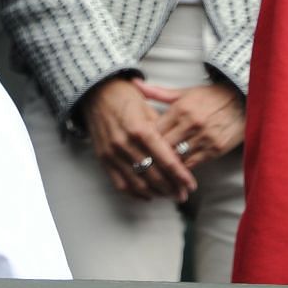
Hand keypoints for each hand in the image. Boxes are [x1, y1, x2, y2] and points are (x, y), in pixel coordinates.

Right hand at [79, 76, 197, 202]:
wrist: (96, 92)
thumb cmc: (126, 96)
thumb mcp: (148, 108)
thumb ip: (162, 132)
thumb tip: (179, 153)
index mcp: (140, 129)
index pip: (165, 160)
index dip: (180, 176)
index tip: (191, 186)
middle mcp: (125, 144)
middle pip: (154, 175)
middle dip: (171, 188)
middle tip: (183, 195)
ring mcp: (112, 153)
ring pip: (138, 183)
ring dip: (156, 193)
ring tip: (168, 195)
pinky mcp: (103, 158)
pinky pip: (120, 183)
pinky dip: (135, 193)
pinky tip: (147, 195)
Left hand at [138, 80, 245, 169]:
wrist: (241, 100)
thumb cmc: (209, 96)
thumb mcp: (183, 92)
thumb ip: (157, 92)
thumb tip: (134, 83)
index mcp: (180, 109)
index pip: (155, 130)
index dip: (145, 139)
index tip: (138, 145)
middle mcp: (191, 124)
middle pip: (164, 146)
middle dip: (154, 154)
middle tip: (143, 161)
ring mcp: (204, 138)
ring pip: (178, 157)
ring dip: (167, 163)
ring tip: (156, 169)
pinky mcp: (216, 149)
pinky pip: (194, 163)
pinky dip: (183, 168)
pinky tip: (175, 170)